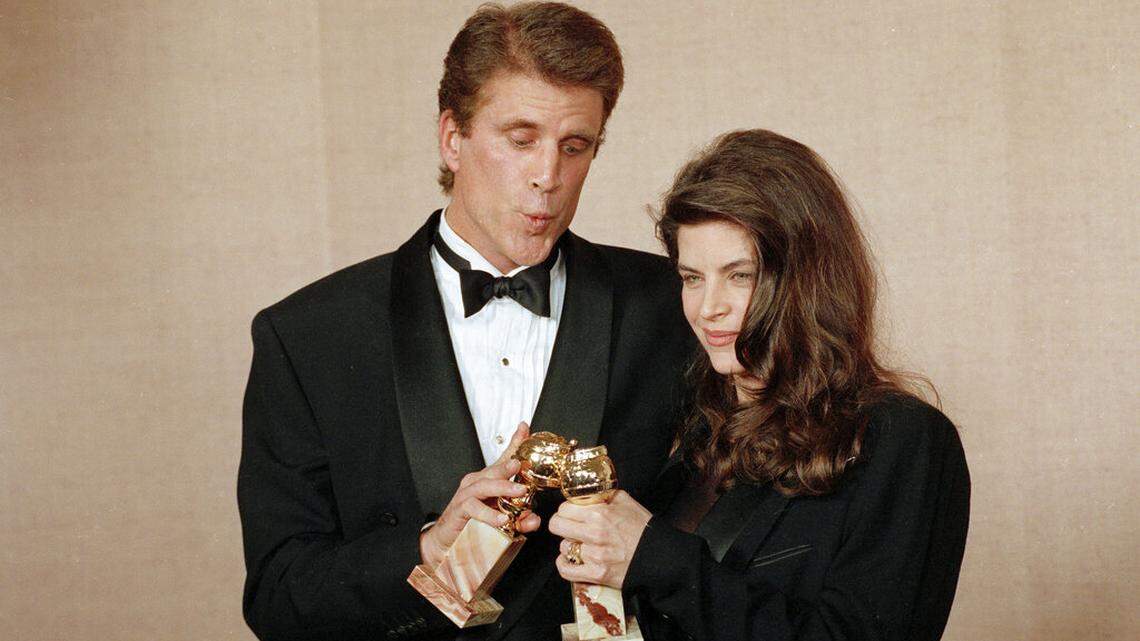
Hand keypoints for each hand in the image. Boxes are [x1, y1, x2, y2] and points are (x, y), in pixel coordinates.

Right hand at [419, 422, 541, 566]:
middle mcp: (476, 483)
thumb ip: (520, 519)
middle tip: (522, 466)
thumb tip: (534, 519)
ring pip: (484, 486)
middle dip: (509, 466)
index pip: (503, 458)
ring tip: (520, 492)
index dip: (514, 443)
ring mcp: (466, 495)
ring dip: (503, 487)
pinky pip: (473, 508)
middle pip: (494, 469)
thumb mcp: (503, 519)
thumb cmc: (474, 525)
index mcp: (488, 480)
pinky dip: (488, 513)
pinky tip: (502, 519)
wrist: (447, 542)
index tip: (525, 428)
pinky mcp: (459, 510)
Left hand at [548, 490, 651, 588]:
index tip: (571, 514)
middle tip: (568, 527)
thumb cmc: (644, 530)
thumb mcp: (627, 502)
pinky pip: (566, 569)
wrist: (660, 557)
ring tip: (581, 545)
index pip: (564, 508)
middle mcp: (594, 533)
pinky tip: (570, 560)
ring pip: (563, 547)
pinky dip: (564, 565)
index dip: (567, 510)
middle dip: (561, 524)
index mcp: (600, 513)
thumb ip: (605, 494)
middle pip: (556, 525)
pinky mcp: (596, 574)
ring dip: (569, 545)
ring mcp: (594, 555)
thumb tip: (590, 491)